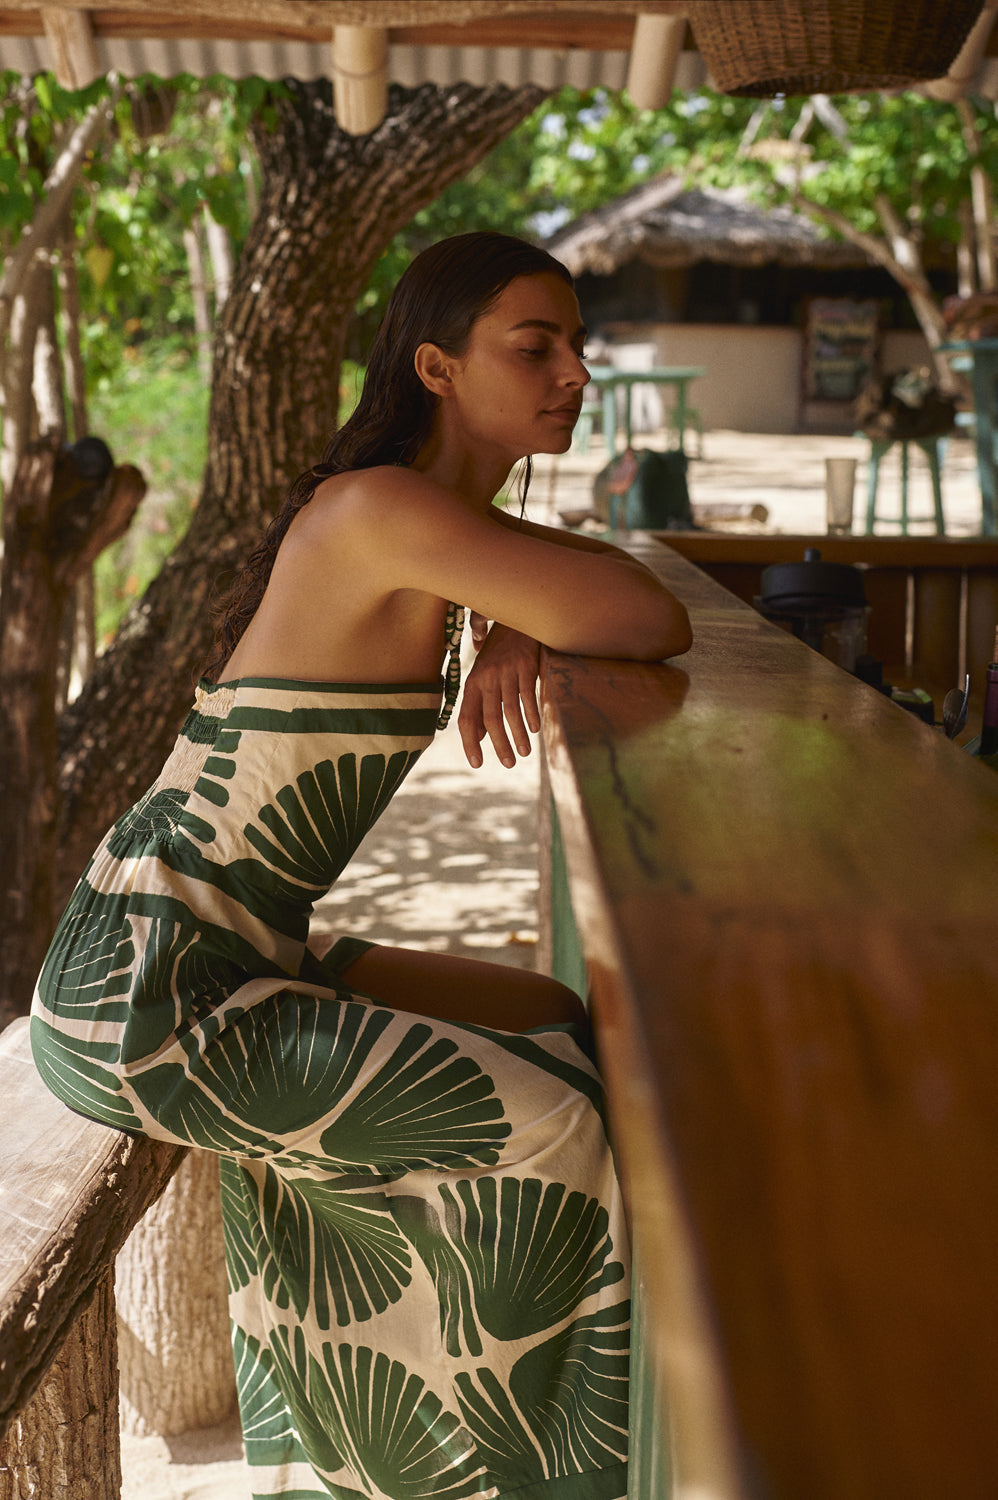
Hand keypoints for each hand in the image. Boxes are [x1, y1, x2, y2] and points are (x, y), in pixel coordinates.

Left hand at [458, 621, 540, 768]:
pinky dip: (532, 715)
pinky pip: (528, 696)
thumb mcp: (484, 676)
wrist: (517, 620)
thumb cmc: (499, 652)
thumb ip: (480, 705)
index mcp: (472, 683)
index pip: (466, 718)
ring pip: (510, 711)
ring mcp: (507, 672)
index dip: (469, 742)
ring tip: (524, 752)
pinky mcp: (526, 666)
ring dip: (518, 735)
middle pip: (490, 718)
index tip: (476, 763)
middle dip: (499, 744)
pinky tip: (535, 729)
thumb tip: (478, 735)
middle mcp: (486, 678)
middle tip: (508, 764)